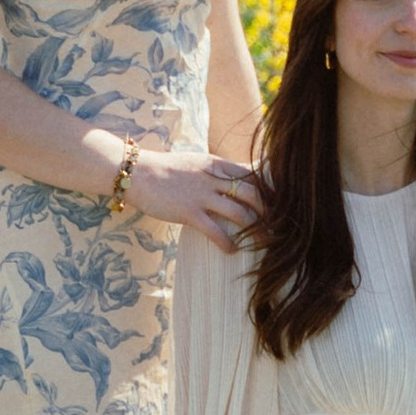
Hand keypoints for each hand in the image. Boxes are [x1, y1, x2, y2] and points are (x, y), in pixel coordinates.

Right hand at [125, 146, 264, 251]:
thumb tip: (235, 180)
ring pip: (240, 214)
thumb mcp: (195, 163)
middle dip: (270, 212)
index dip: (268, 191)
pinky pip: (216, 231)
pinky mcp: (189, 212)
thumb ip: (215, 171)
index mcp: (217, 164)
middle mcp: (213, 178)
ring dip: (256, 230)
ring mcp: (202, 195)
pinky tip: (232, 251)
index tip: (278, 205)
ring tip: (264, 242)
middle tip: (278, 226)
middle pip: (253, 194)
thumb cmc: (165, 170)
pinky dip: (228, 243)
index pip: (252, 175)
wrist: (137, 173)